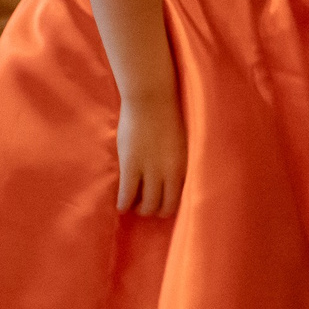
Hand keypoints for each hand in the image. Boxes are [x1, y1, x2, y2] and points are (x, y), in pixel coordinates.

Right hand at [115, 93, 186, 216]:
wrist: (152, 98)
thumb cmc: (167, 115)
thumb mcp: (181, 142)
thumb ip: (177, 161)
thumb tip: (170, 178)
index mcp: (187, 163)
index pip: (183, 196)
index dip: (172, 204)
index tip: (163, 204)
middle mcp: (172, 171)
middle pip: (165, 206)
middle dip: (155, 210)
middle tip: (146, 207)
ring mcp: (151, 170)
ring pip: (147, 205)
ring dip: (139, 209)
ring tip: (133, 205)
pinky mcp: (131, 166)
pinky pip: (127, 196)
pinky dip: (123, 205)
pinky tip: (121, 206)